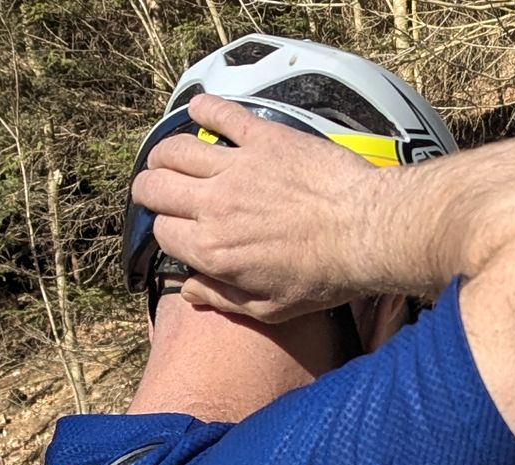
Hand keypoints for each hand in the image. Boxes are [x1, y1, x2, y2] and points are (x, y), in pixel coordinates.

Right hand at [132, 93, 392, 322]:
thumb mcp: (269, 308)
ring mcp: (237, 167)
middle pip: (155, 187)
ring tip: (167, 157)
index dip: (166, 231)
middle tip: (155, 190)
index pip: (163, 233)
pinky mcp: (264, 139)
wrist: (366, 232)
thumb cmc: (323, 277)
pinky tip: (199, 108)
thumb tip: (189, 291)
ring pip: (177, 149)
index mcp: (212, 250)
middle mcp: (214, 206)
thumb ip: (223, 299)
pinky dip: (205, 108)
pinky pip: (222, 115)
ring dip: (164, 153)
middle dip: (148, 190)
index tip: (179, 231)